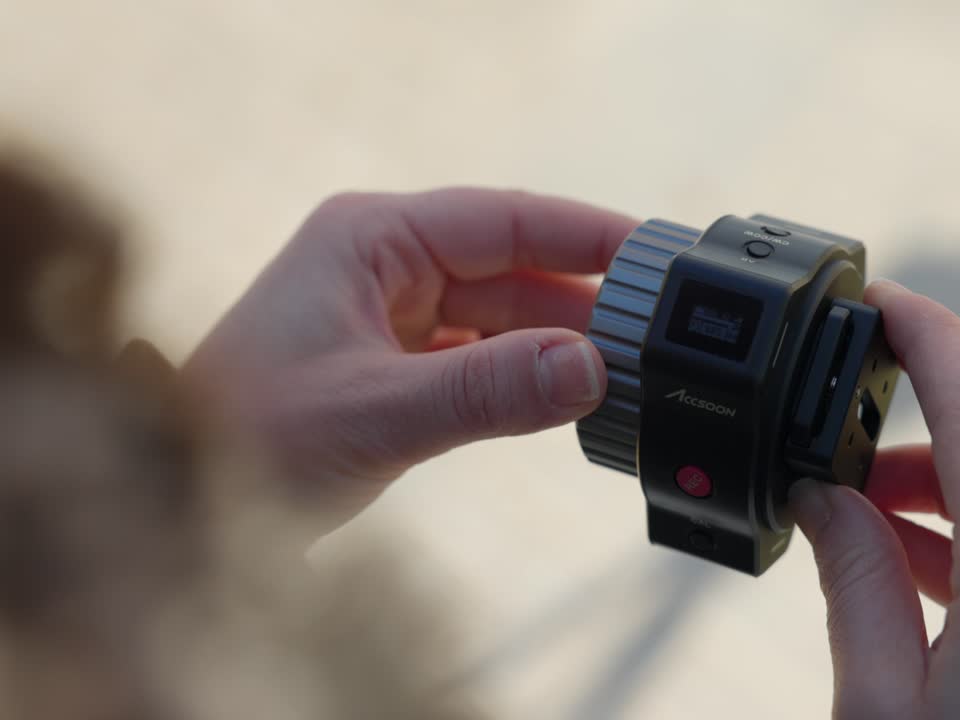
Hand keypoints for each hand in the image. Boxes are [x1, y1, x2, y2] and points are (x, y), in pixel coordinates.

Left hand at [185, 189, 635, 530]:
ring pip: (501, 319)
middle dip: (580, 303)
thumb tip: (592, 367)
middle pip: (512, 270)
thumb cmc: (244, 440)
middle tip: (654, 336)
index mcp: (371, 238)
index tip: (654, 258)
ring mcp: (392, 316)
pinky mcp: (397, 366)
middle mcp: (386, 265)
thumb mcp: (377, 411)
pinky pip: (481, 361)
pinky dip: (524, 380)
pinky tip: (570, 399)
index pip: (505, 219)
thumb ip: (488, 390)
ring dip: (556, 347)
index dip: (585, 235)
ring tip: (627, 373)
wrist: (179, 502)